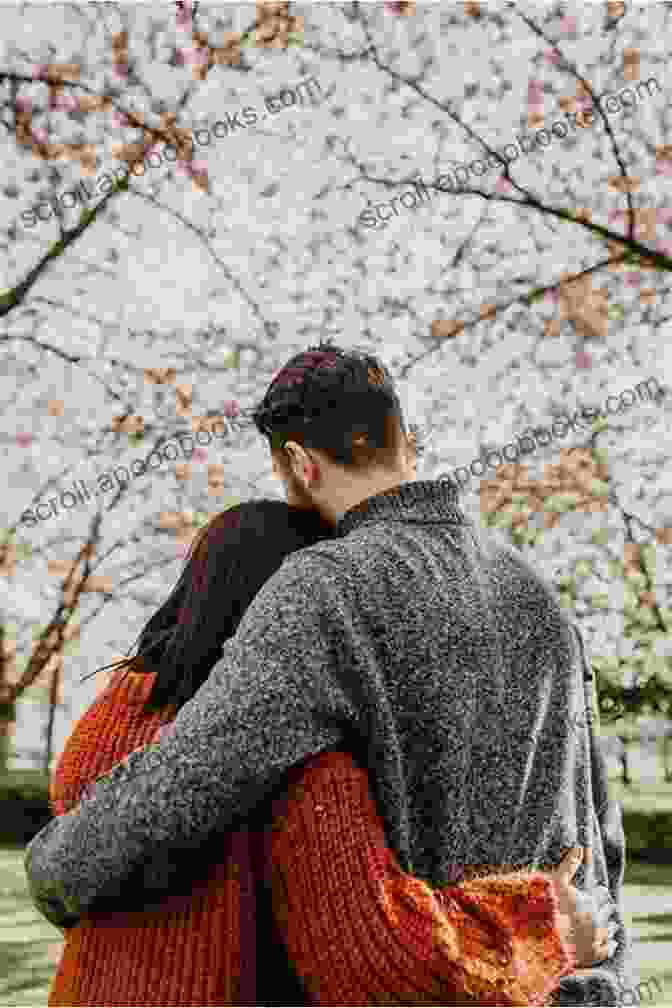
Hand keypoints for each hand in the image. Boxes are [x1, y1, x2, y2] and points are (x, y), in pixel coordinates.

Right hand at [544, 847, 616, 967]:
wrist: (543, 942)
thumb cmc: (548, 909)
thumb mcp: (555, 882)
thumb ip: (568, 864)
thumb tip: (580, 846)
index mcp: (590, 902)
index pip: (603, 894)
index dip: (600, 893)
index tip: (598, 892)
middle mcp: (597, 920)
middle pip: (609, 910)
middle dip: (605, 907)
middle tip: (602, 906)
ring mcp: (597, 939)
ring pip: (611, 928)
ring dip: (608, 924)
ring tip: (605, 923)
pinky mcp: (595, 955)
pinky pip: (610, 948)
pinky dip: (611, 944)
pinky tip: (611, 941)